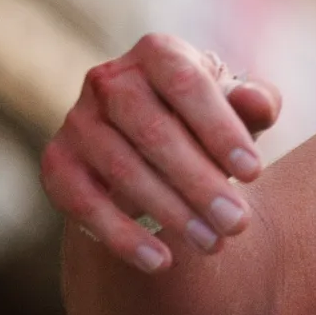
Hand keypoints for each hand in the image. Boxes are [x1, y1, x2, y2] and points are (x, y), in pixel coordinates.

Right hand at [40, 34, 280, 272]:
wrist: (154, 144)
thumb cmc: (209, 120)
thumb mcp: (239, 107)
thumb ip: (254, 102)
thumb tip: (259, 103)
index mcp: (158, 53)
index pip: (188, 84)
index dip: (221, 129)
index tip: (257, 173)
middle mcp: (109, 80)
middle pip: (153, 132)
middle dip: (199, 182)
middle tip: (238, 223)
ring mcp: (77, 120)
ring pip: (121, 170)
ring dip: (169, 212)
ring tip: (214, 244)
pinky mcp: (56, 161)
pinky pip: (82, 202)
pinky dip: (120, 235)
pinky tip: (161, 261)